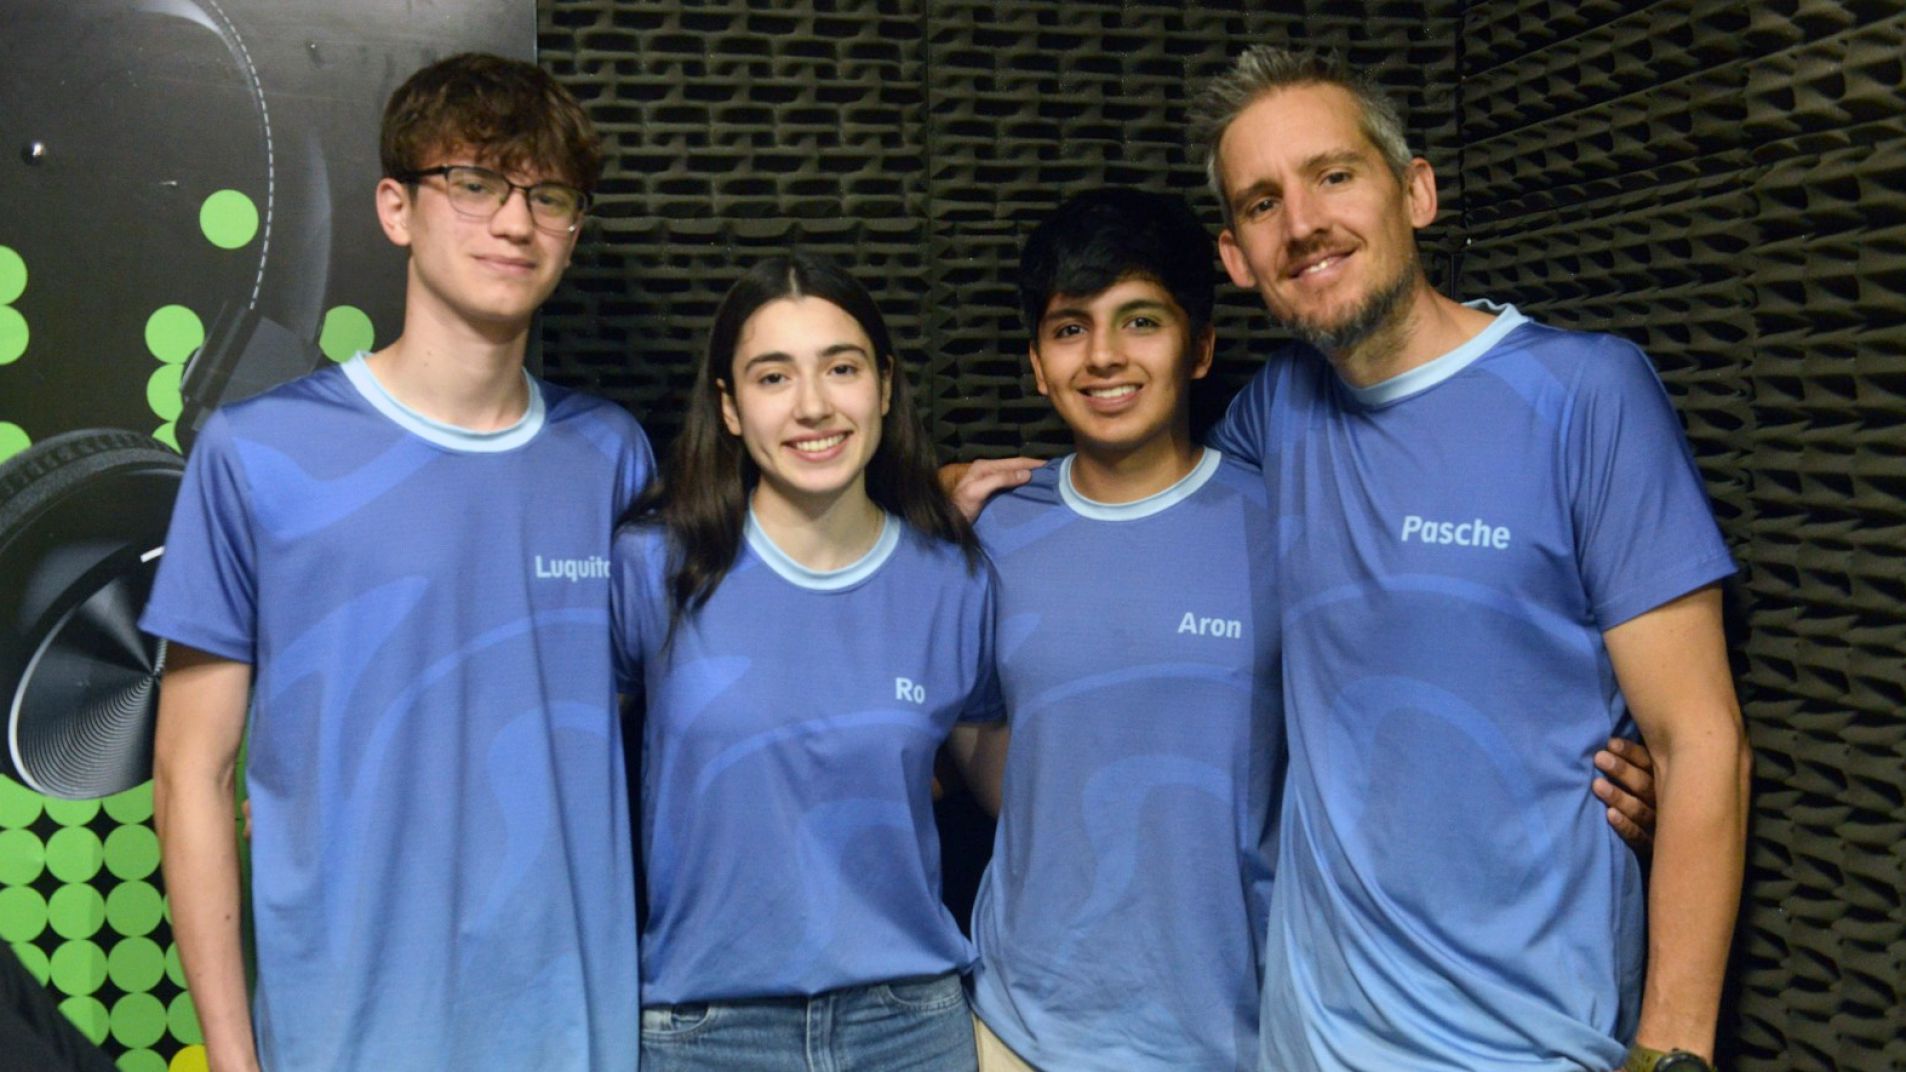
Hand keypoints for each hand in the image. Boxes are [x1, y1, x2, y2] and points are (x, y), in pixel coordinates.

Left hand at [938, 457, 1043, 521]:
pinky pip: (1009, 484)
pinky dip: (1021, 485)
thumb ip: (1000, 479)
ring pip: (1013, 474)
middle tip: (1053, 473)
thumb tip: (1026, 474)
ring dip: (1028, 476)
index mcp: (985, 466)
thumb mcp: (978, 490)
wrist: (946, 522)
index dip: (1032, 463)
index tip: (1051, 465)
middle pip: (1015, 466)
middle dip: (1032, 468)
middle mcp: (987, 470)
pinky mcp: (989, 492)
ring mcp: (988, 480)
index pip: (1014, 461)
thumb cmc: (960, 506)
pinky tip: (1029, 490)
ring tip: (1045, 481)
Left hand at [1594, 736, 1657, 850]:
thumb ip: (1641, 761)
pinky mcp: (1654, 847)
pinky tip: (1609, 815)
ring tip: (1597, 784)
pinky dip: (1625, 826)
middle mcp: (1668, 803)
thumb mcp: (1657, 776)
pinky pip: (1639, 837)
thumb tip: (1612, 740)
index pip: (1651, 764)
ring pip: (1640, 810)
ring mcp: (1662, 827)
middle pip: (1645, 785)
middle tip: (1599, 758)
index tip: (1610, 743)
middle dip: (1622, 770)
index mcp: (1668, 781)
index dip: (1631, 753)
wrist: (1679, 846)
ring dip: (1619, 797)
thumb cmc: (1652, 799)